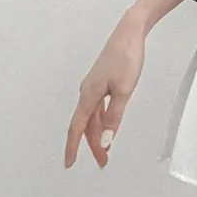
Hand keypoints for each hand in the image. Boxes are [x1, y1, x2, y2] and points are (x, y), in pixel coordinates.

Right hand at [63, 9, 146, 169]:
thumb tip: (105, 140)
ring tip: (106, 150)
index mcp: (89, 95)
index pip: (77, 128)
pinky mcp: (101, 81)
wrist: (129, 33)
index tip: (68, 164)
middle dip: (91, 145)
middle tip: (101, 162)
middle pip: (85, 125)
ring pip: (91, 116)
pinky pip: (97, 107)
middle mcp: (87, 91)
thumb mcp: (124, 91)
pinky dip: (101, 120)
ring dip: (97, 134)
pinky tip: (107, 126)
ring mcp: (93, 86)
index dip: (72, 147)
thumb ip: (114, 117)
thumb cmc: (126, 57)